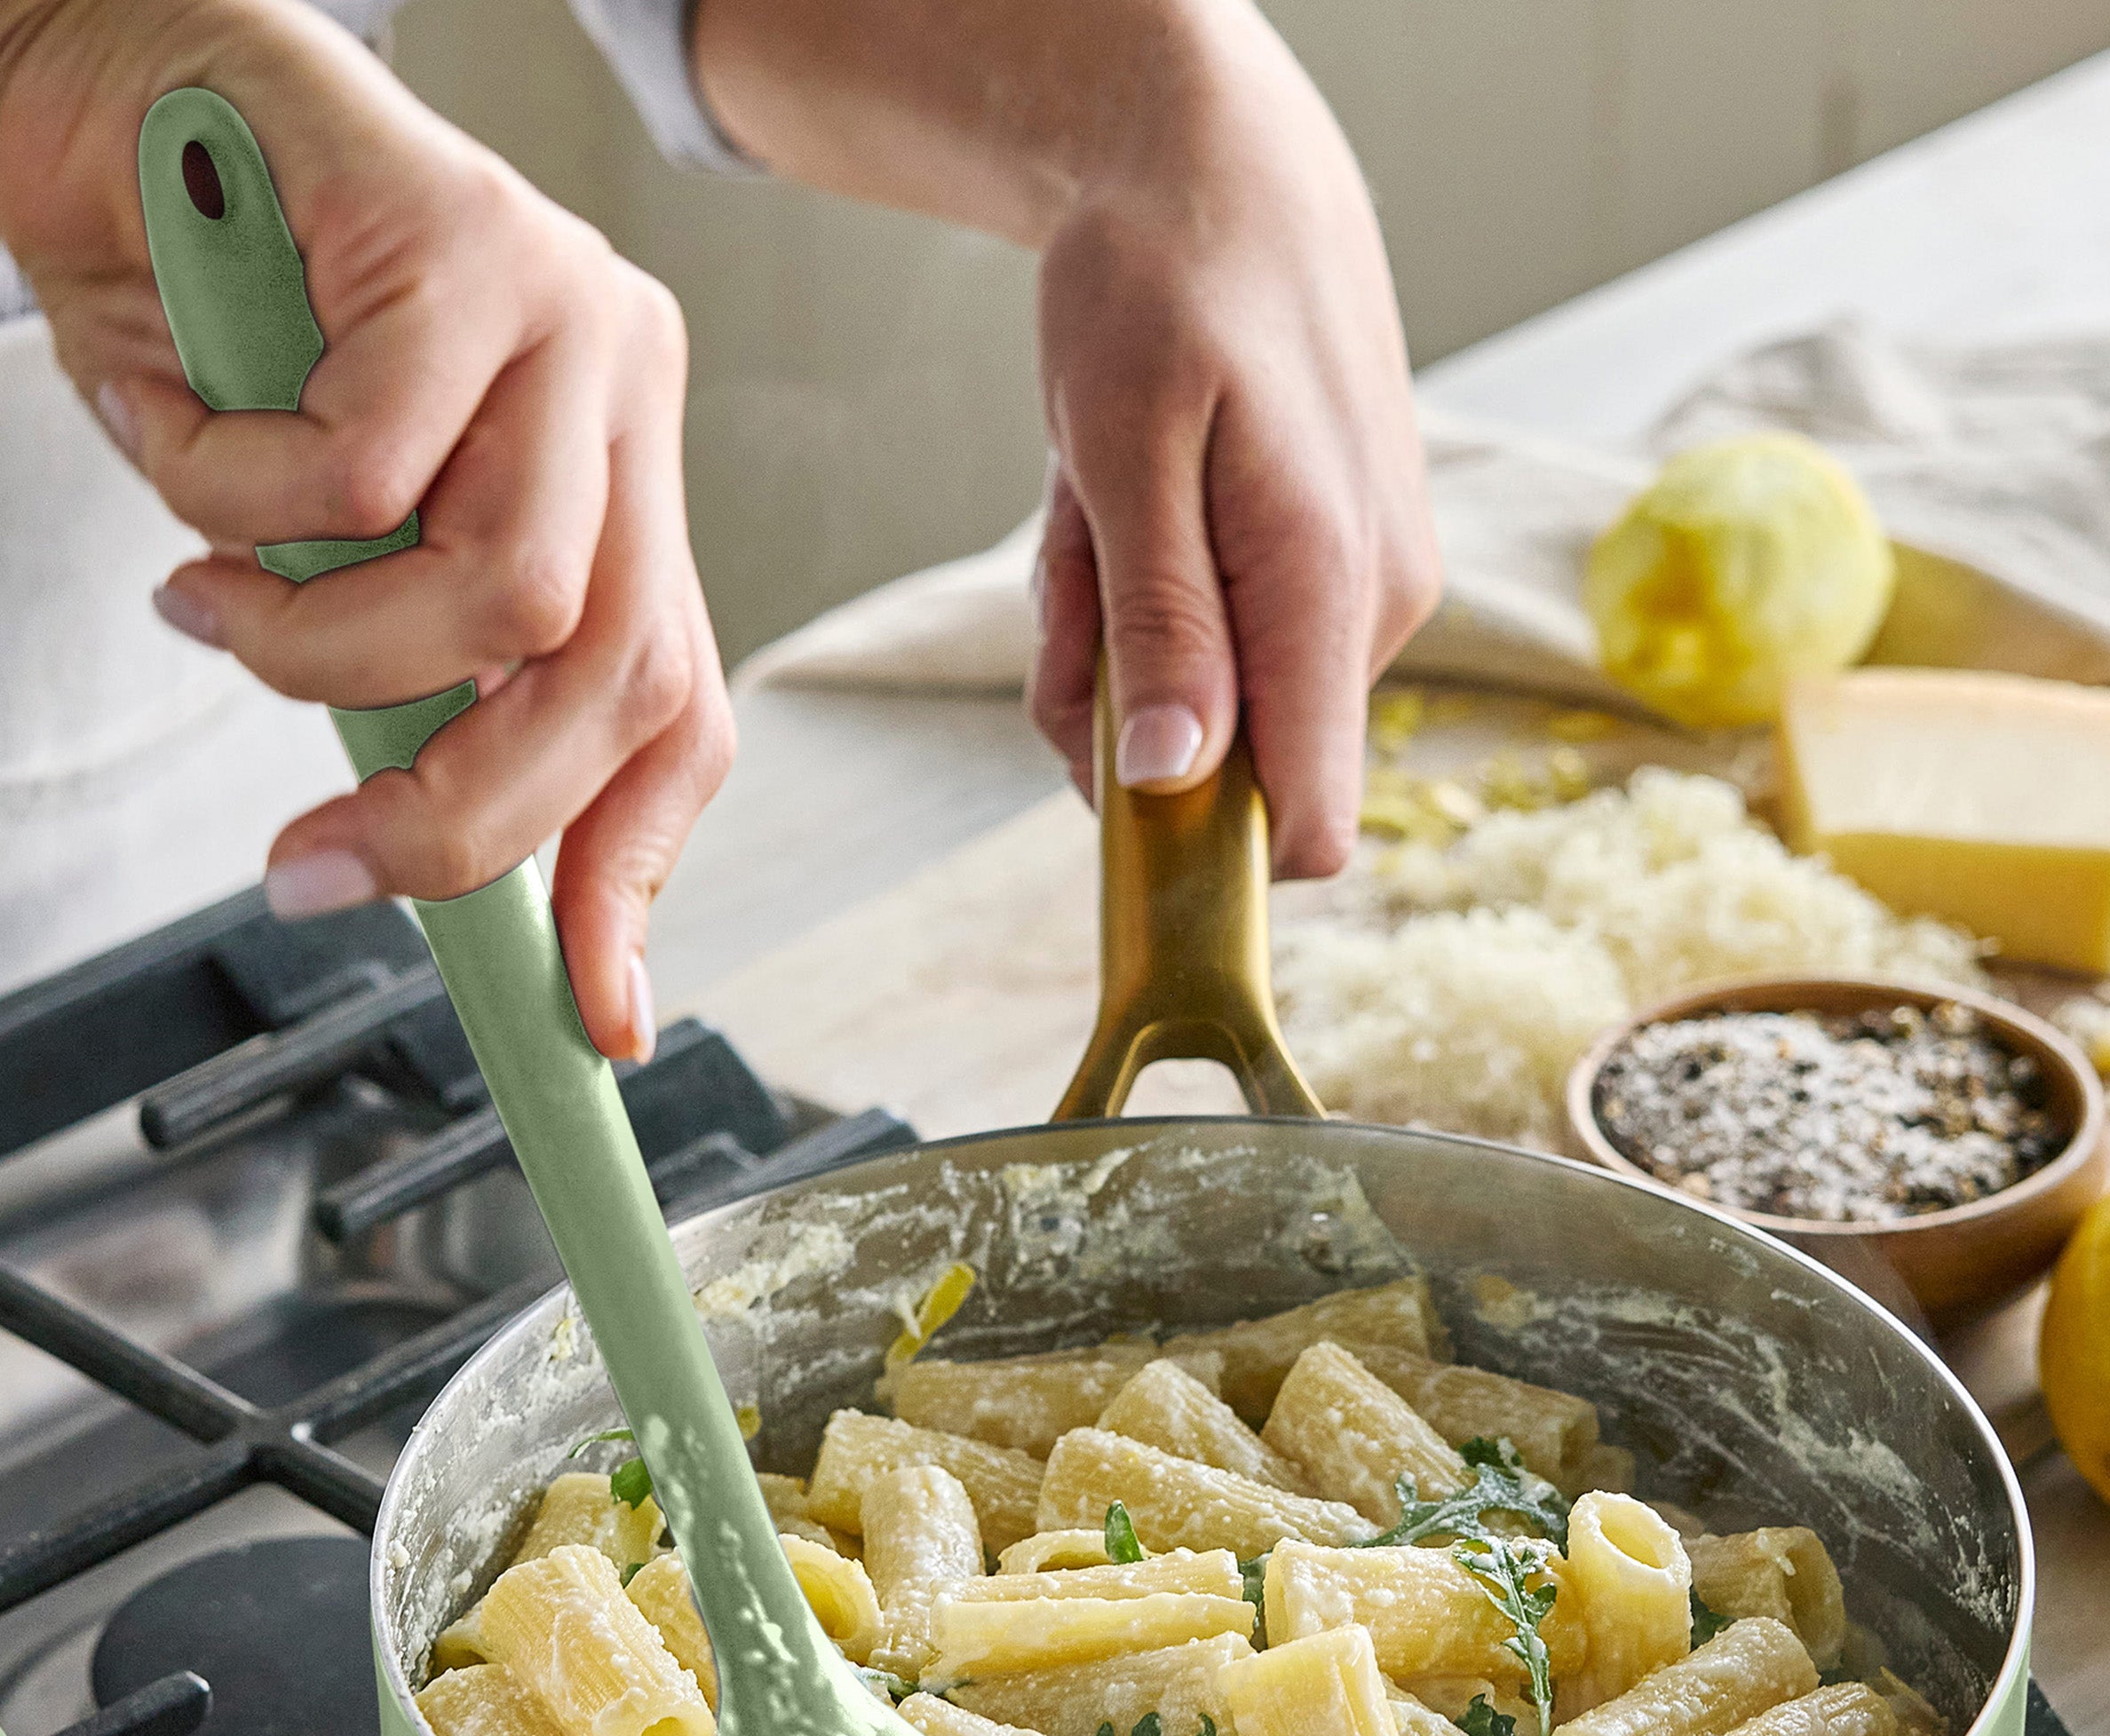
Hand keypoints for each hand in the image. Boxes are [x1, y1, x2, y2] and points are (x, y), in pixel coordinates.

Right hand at [0, 0, 730, 1058]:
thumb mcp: (320, 559)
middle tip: (311, 870)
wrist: (97, 97)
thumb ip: (399, 684)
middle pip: (611, 682)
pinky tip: (179, 432)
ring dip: (325, 654)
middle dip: (458, 822)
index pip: (674, 712)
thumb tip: (411, 868)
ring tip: (207, 602)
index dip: (631, 878)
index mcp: (615, 482)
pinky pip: (362, 466)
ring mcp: (565, 307)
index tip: (589, 1017)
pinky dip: (237, 493)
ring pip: (507, 594)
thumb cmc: (208, 340)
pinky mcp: (465, 232)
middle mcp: (620, 395)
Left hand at [1023, 5, 1435, 873]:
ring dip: (1114, 631)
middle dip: (1114, 695)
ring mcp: (1356, 591)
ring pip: (1201, 703)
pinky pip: (1210, 642)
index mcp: (1327, 588)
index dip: (1200, 851)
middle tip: (1081, 555)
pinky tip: (1132, 498)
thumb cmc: (1161, 282)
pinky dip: (1141, 590)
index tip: (1103, 783)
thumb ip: (1157, 627)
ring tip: (1104, 502)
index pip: (1305, 824)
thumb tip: (1177, 785)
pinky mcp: (1327, 573)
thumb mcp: (1122, 451)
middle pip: (1217, 766)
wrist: (1216, 169)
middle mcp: (1369, 609)